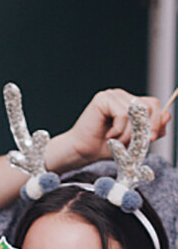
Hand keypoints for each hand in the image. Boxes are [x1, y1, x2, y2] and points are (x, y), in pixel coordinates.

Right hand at [49, 89, 168, 172]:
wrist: (81, 152)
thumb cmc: (103, 147)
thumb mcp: (134, 141)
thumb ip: (151, 130)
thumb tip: (167, 115)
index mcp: (130, 103)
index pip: (154, 105)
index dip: (156, 122)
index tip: (149, 139)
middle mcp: (122, 96)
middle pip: (149, 105)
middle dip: (145, 128)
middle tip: (134, 144)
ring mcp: (112, 96)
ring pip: (136, 112)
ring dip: (128, 133)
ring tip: (115, 141)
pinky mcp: (103, 99)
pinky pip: (123, 114)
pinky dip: (118, 129)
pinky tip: (108, 135)